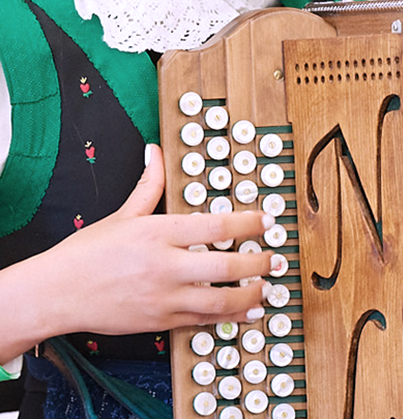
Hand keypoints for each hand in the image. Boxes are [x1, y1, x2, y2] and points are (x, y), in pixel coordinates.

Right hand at [0, 144, 272, 359]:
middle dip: (257, 261)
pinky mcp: (159, 321)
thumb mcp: (122, 214)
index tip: (267, 221)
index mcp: (158, 233)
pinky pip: (202, 320)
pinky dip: (229, 317)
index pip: (215, 226)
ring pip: (218, 300)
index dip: (248, 224)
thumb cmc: (88, 253)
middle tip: (276, 256)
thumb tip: (155, 152)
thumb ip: (149, 184)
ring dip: (250, 294)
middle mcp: (164, 266)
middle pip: (224, 264)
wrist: (56, 294)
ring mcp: (163, 297)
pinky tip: (246, 312)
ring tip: (268, 287)